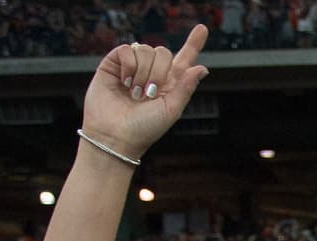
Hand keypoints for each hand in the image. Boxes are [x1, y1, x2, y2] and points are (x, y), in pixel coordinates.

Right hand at [82, 25, 209, 162]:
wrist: (115, 135)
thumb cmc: (145, 128)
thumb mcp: (171, 110)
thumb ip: (186, 88)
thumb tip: (202, 68)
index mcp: (170, 85)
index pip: (183, 59)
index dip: (193, 44)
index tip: (203, 28)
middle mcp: (152, 73)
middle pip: (164, 52)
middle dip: (160, 72)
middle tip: (150, 94)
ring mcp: (133, 67)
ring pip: (146, 49)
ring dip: (143, 72)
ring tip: (135, 93)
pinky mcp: (114, 63)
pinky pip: (127, 49)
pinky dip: (129, 64)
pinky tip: (125, 81)